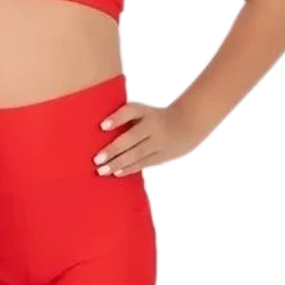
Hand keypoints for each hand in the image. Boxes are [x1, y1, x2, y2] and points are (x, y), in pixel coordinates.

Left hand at [96, 99, 213, 177]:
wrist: (188, 123)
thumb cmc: (154, 117)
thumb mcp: (143, 111)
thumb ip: (124, 117)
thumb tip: (99, 131)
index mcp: (146, 112)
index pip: (130, 112)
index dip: (116, 119)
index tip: (102, 126)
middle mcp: (153, 127)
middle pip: (131, 139)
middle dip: (113, 150)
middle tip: (96, 160)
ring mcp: (159, 143)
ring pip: (137, 155)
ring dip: (118, 163)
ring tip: (102, 170)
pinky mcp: (162, 156)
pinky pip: (143, 163)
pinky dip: (129, 169)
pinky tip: (116, 173)